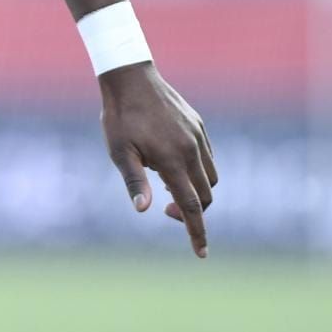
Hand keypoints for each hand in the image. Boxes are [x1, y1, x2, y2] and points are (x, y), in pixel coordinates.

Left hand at [99, 61, 217, 257]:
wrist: (130, 77)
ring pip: (211, 176)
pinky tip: (175, 163)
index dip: (197, 232)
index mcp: (172, 160)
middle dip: (193, 211)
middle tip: (167, 209)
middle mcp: (192, 150)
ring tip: (168, 183)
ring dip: (197, 190)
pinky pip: (208, 156)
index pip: (191, 206)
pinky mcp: (198, 125)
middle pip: (205, 195)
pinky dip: (198, 169)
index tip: (201, 253)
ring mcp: (198, 136)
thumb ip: (134, 181)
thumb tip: (144, 210)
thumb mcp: (119, 151)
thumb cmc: (120, 117)